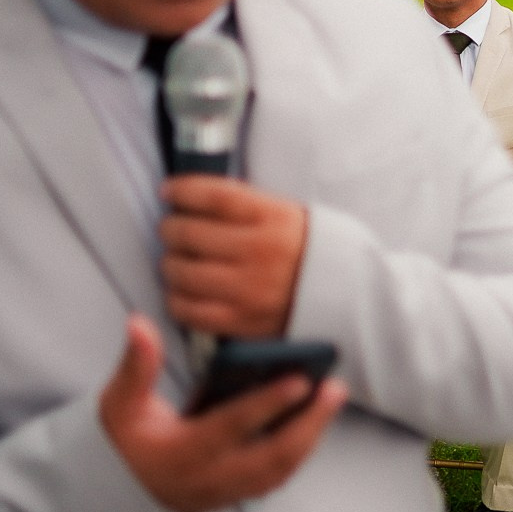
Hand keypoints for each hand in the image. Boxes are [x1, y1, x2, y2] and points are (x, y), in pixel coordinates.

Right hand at [99, 315, 346, 511]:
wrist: (114, 494)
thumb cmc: (120, 442)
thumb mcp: (119, 403)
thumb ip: (135, 365)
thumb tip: (139, 323)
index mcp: (186, 451)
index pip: (234, 425)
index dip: (268, 403)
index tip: (300, 380)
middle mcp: (213, 476)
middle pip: (274, 455)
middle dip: (310, 422)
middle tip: (336, 389)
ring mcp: (227, 491)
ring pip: (281, 469)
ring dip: (311, 436)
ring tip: (332, 401)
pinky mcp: (235, 496)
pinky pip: (277, 477)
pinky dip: (299, 452)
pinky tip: (315, 425)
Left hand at [159, 176, 308, 337]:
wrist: (343, 294)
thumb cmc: (305, 249)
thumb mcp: (284, 213)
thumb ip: (241, 205)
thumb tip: (189, 198)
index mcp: (273, 218)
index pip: (212, 196)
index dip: (181, 190)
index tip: (169, 191)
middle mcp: (259, 252)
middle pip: (188, 233)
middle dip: (170, 228)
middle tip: (172, 229)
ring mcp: (248, 289)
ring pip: (181, 272)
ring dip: (170, 263)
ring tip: (177, 260)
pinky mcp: (241, 320)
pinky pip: (189, 310)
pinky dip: (176, 298)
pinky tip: (182, 290)